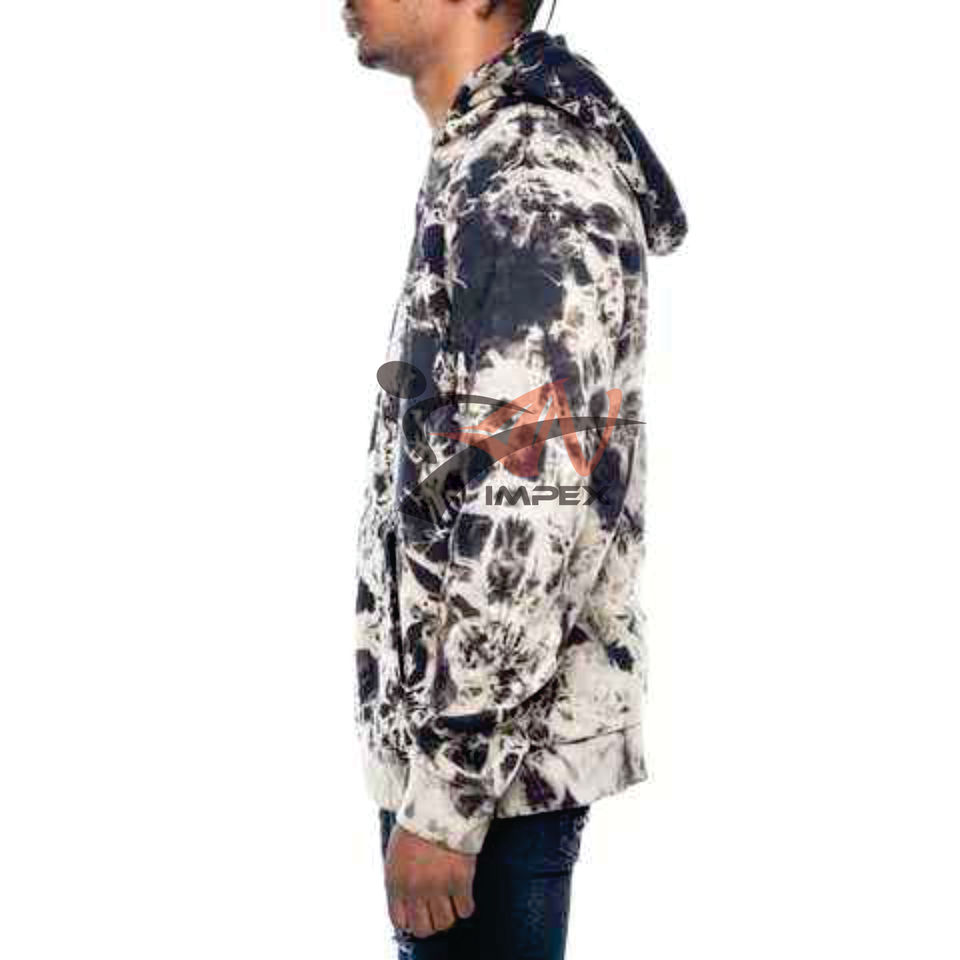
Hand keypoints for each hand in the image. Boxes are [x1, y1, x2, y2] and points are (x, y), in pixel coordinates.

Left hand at [383, 823, 476, 937]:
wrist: (439, 803)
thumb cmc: (417, 825)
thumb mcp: (397, 854)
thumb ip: (400, 881)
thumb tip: (408, 905)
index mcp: (395, 881)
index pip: (401, 922)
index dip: (412, 920)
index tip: (420, 913)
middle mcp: (415, 888)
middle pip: (424, 928)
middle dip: (431, 922)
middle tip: (437, 910)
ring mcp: (438, 884)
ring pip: (445, 922)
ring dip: (449, 914)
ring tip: (451, 901)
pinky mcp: (460, 878)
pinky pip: (465, 909)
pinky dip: (465, 905)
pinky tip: (463, 893)